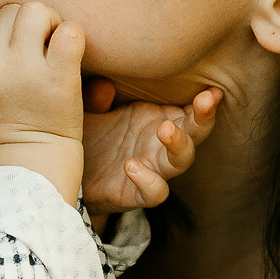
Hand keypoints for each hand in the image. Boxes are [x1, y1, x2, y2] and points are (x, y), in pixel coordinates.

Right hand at [0, 2, 85, 202]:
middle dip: (30, 24)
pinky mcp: (55, 77)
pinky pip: (68, 33)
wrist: (34, 161)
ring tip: (55, 51)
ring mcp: (22, 71)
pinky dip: (74, 36)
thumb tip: (7, 15)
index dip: (8, 40)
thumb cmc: (13, 120)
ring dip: (50, 24)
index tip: (18, 63)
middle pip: (9, 10)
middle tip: (42, 50)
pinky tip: (71, 55)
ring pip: (35, 10)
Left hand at [81, 87, 220, 214]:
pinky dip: (149, 181)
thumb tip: (104, 85)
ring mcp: (151, 168)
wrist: (67, 179)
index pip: (189, 108)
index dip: (205, 99)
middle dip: (203, 117)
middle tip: (205, 99)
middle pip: (195, 131)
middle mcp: (159, 143)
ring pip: (181, 161)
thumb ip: (94, 97)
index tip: (212, 89)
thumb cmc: (87, 137)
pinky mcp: (136, 193)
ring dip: (179, 144)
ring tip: (165, 129)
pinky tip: (131, 166)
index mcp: (155, 118)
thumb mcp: (86, 110)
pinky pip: (155, 192)